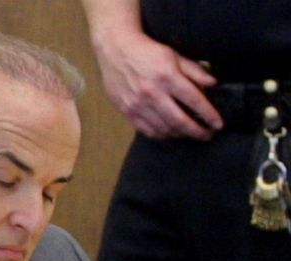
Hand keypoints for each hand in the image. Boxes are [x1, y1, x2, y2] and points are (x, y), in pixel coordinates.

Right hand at [91, 27, 221, 139]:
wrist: (116, 51)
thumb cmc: (147, 52)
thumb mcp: (174, 55)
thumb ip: (194, 70)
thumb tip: (213, 84)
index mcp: (167, 76)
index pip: (194, 100)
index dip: (209, 114)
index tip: (218, 124)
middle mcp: (152, 93)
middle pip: (179, 120)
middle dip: (197, 131)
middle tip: (208, 136)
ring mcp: (138, 104)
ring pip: (163, 128)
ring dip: (180, 134)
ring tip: (190, 134)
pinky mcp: (127, 111)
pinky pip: (147, 130)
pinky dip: (162, 135)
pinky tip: (171, 133)